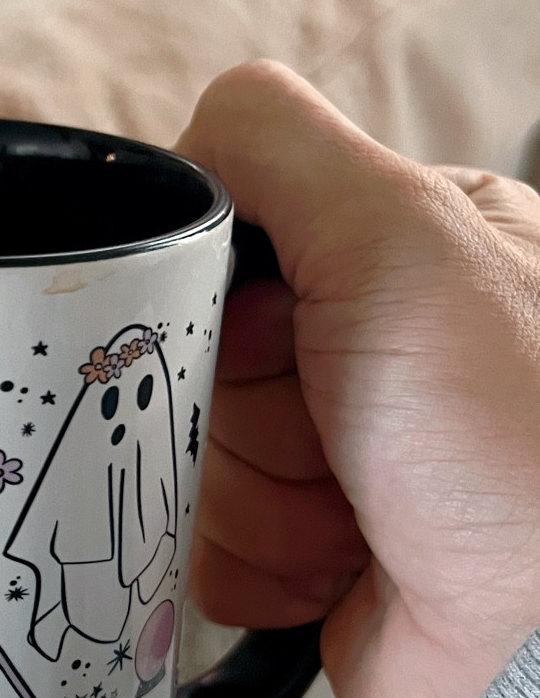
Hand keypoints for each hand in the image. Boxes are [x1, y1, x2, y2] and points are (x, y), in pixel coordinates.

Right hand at [177, 62, 539, 697]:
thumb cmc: (512, 430)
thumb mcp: (403, 233)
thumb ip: (278, 149)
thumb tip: (190, 125)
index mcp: (403, 250)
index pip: (230, 238)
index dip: (218, 288)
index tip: (270, 327)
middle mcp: (372, 348)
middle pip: (200, 356)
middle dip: (247, 410)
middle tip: (334, 430)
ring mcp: (342, 458)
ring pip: (199, 460)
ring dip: (264, 502)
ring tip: (358, 519)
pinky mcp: (314, 561)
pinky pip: (211, 553)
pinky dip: (262, 570)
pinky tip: (339, 572)